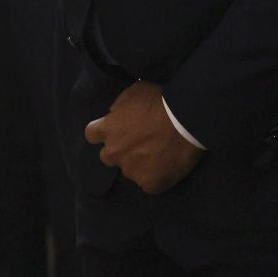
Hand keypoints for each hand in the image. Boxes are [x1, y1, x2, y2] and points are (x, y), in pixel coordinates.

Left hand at [82, 81, 202, 194]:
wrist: (186, 121)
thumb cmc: (159, 101)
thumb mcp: (133, 92)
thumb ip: (119, 106)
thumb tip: (114, 115)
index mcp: (108, 129)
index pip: (91, 135)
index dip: (102, 133)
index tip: (113, 130)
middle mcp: (114, 152)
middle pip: (107, 156)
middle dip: (119, 150)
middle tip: (138, 143)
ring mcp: (131, 171)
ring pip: (129, 170)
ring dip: (138, 163)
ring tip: (158, 154)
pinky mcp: (148, 184)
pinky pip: (148, 183)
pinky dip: (156, 176)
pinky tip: (167, 166)